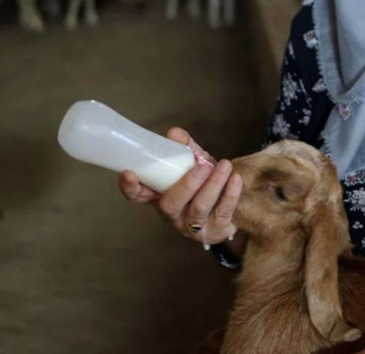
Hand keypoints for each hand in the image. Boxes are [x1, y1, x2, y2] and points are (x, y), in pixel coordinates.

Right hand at [118, 127, 242, 245]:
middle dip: (185, 185)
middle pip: (170, 205)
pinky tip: (235, 179)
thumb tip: (175, 133)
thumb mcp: (194, 164)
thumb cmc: (205, 183)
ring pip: (199, 208)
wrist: (232, 205)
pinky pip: (222, 212)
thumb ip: (186, 149)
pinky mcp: (216, 230)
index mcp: (160, 196)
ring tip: (224, 165)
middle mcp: (173, 214)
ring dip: (213, 185)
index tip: (129, 173)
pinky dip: (230, 194)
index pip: (138, 196)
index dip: (131, 187)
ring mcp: (193, 226)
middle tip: (201, 167)